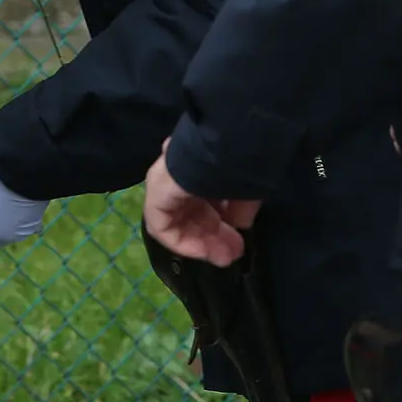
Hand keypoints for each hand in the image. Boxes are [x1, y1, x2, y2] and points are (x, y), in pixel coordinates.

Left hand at [143, 143, 259, 266]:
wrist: (225, 144)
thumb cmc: (239, 160)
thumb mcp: (245, 186)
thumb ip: (241, 206)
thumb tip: (240, 224)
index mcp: (200, 164)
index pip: (207, 198)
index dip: (224, 222)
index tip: (240, 239)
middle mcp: (179, 171)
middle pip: (193, 212)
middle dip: (214, 235)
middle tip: (234, 253)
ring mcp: (165, 181)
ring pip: (179, 220)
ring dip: (201, 242)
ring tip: (224, 257)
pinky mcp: (156, 193)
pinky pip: (164, 225)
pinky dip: (183, 241)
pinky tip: (204, 251)